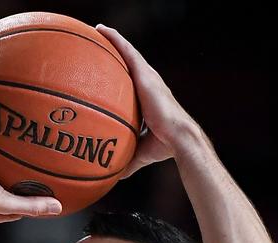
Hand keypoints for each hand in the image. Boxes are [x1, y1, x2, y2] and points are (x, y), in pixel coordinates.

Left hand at [95, 24, 200, 178]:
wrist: (180, 138)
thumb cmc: (164, 147)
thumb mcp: (141, 153)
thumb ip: (127, 160)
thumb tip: (113, 176)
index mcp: (150, 99)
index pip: (134, 83)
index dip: (123, 74)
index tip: (110, 70)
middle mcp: (150, 84)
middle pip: (130, 63)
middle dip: (117, 52)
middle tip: (100, 43)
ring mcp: (149, 78)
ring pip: (128, 53)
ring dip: (114, 40)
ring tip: (98, 31)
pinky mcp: (146, 75)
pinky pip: (127, 52)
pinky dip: (115, 40)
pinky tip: (102, 31)